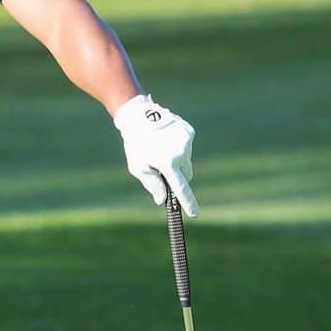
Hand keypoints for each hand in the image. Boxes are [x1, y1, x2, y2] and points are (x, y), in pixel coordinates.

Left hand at [114, 94, 198, 216]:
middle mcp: (181, 152)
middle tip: (161, 167)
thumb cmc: (136, 145)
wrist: (139, 116)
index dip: (188, 202)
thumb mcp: (139, 167)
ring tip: (161, 148)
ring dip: (177, 160)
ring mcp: (187, 141)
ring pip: (187, 160)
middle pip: (186, 175)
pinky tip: (167, 139)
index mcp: (168, 163)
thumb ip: (152, 185)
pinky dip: (179, 147)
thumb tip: (163, 199)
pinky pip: (187, 147)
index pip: (180, 188)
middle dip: (177, 176)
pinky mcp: (189, 131)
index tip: (194, 213)